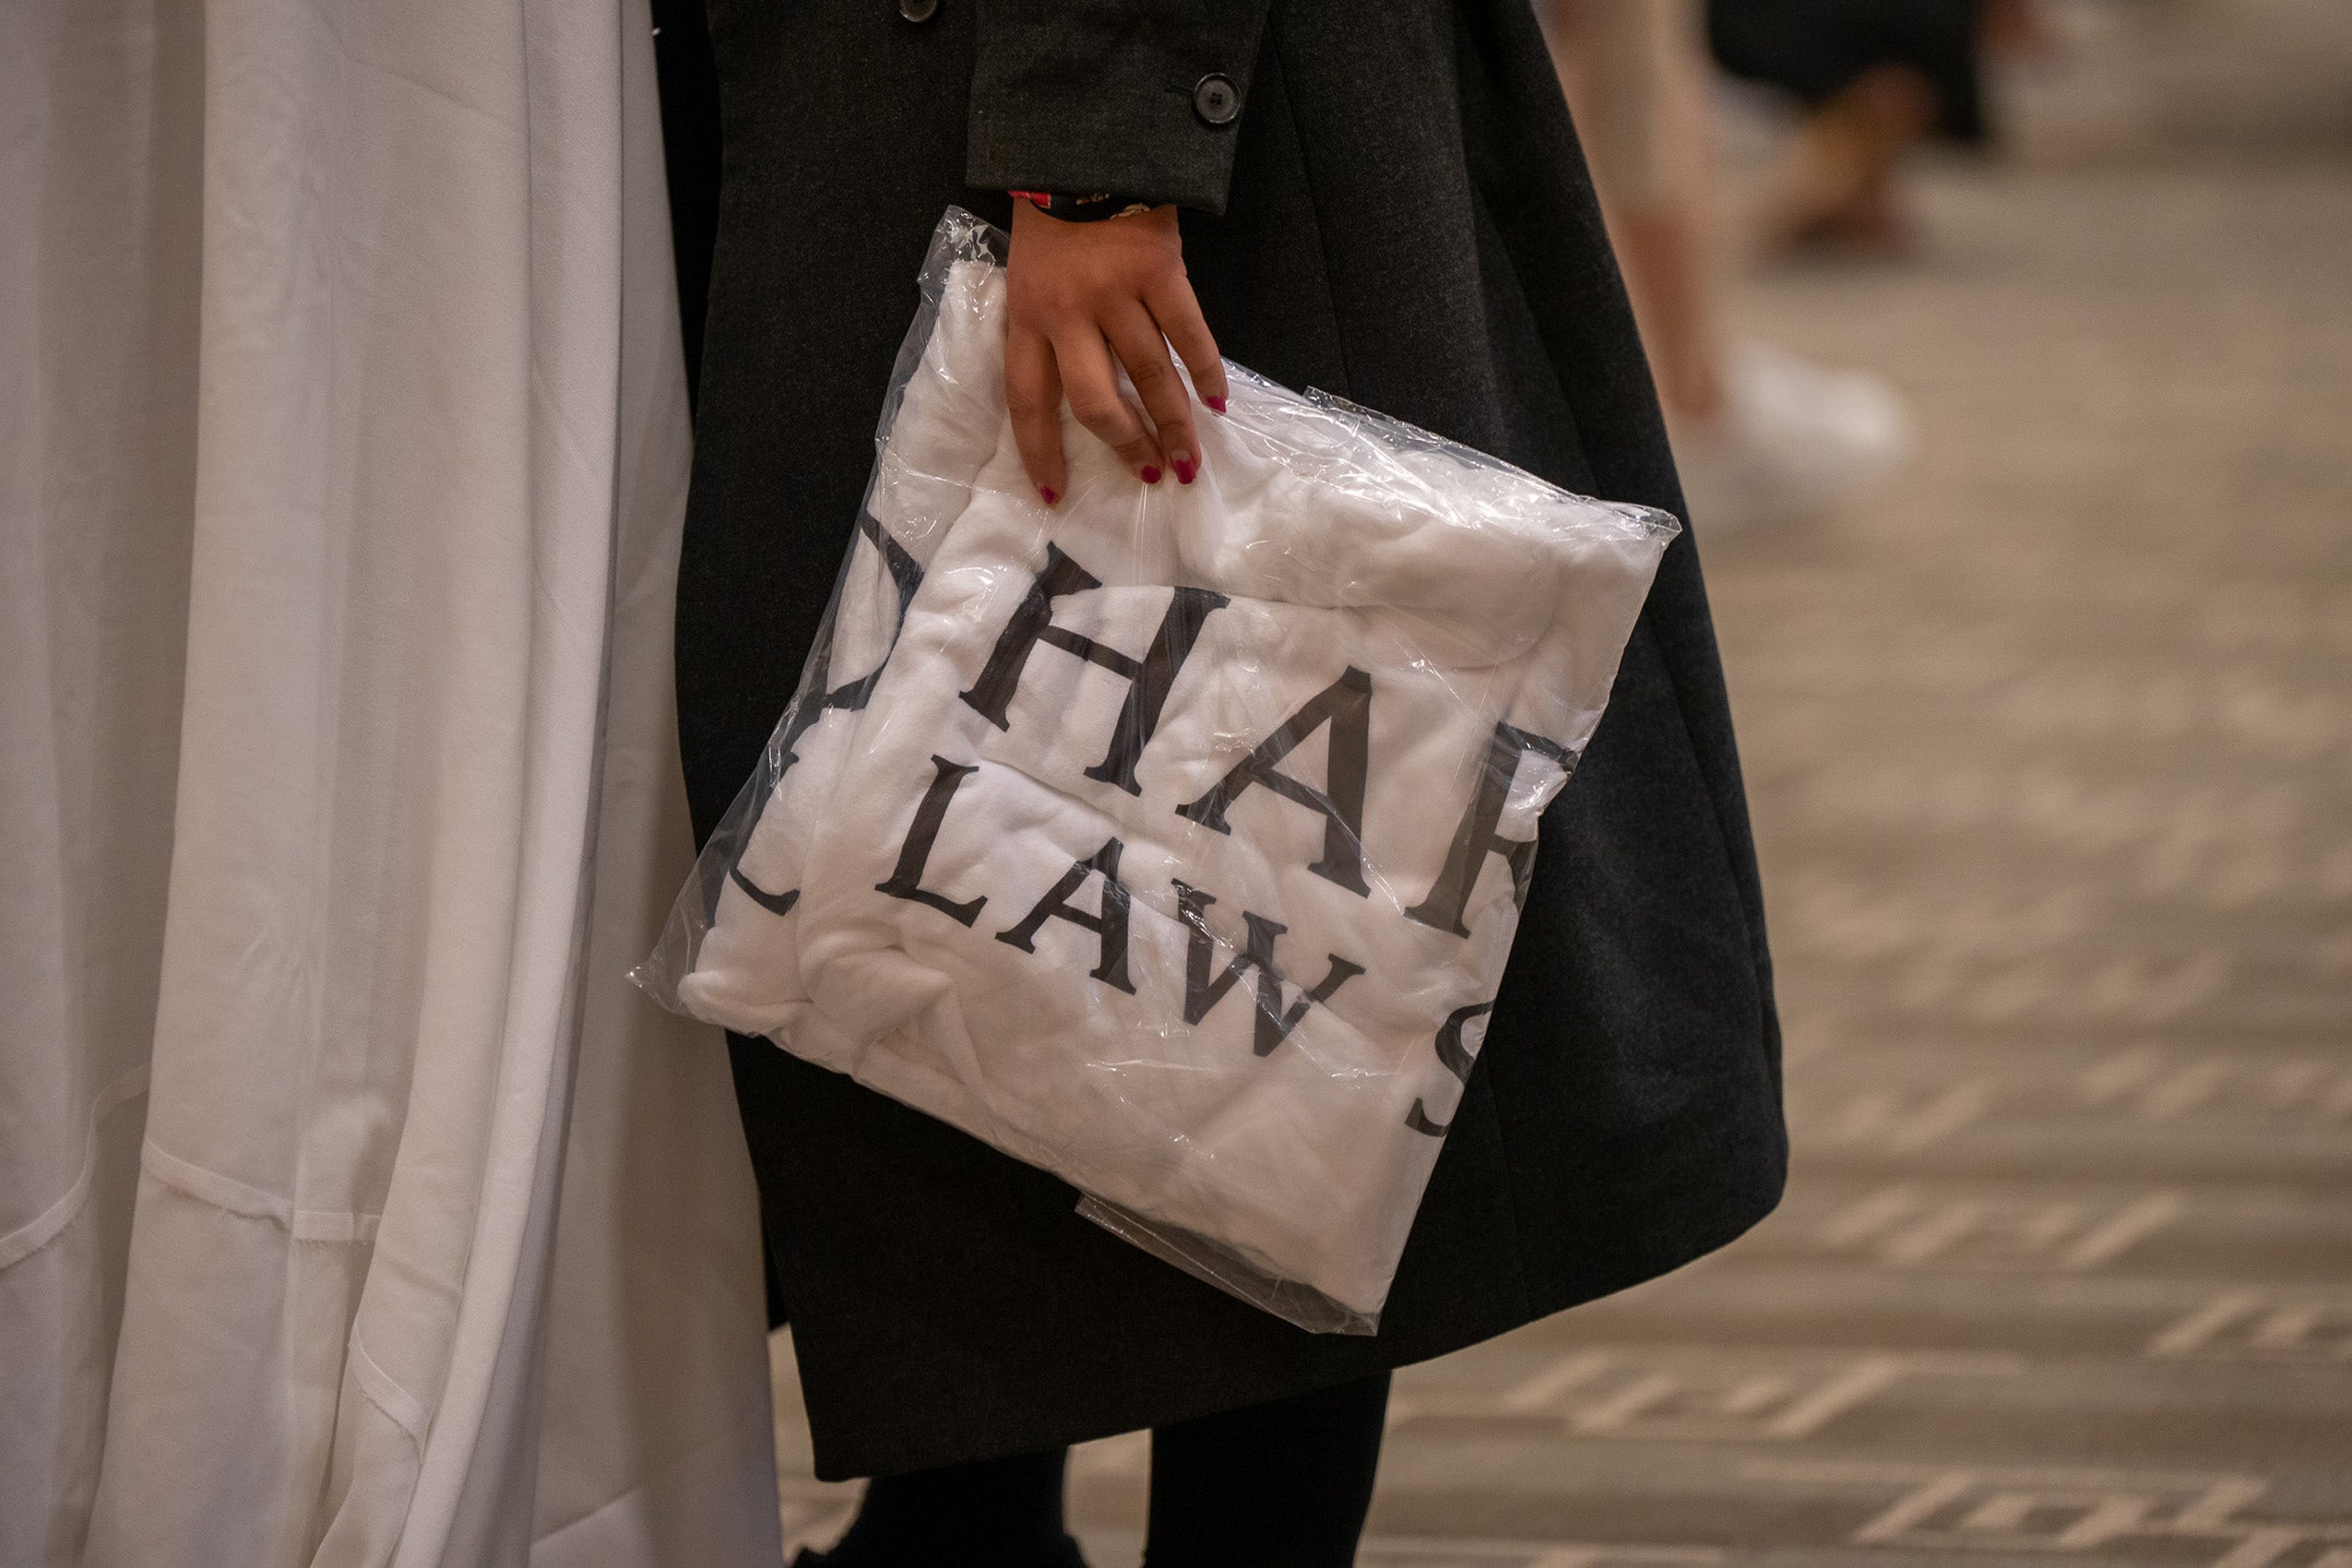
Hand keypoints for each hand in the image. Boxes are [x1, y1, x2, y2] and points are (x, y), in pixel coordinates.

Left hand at [1004, 200, 1228, 502]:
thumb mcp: (1027, 281)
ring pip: (1149, 374)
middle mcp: (1067, 314)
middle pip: (1096, 401)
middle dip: (1126, 445)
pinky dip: (1207, 370)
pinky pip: (1188, 332)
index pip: (1028, 402)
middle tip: (1150, 474)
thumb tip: (1080, 397)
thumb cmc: (1053, 225)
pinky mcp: (1159, 269)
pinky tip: (1217, 401)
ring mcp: (1115, 292)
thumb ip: (1045, 332)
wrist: (1084, 151)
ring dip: (1174, 423)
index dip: (1042, 453)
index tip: (1056, 494)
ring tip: (1189, 459)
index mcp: (1026, 319)